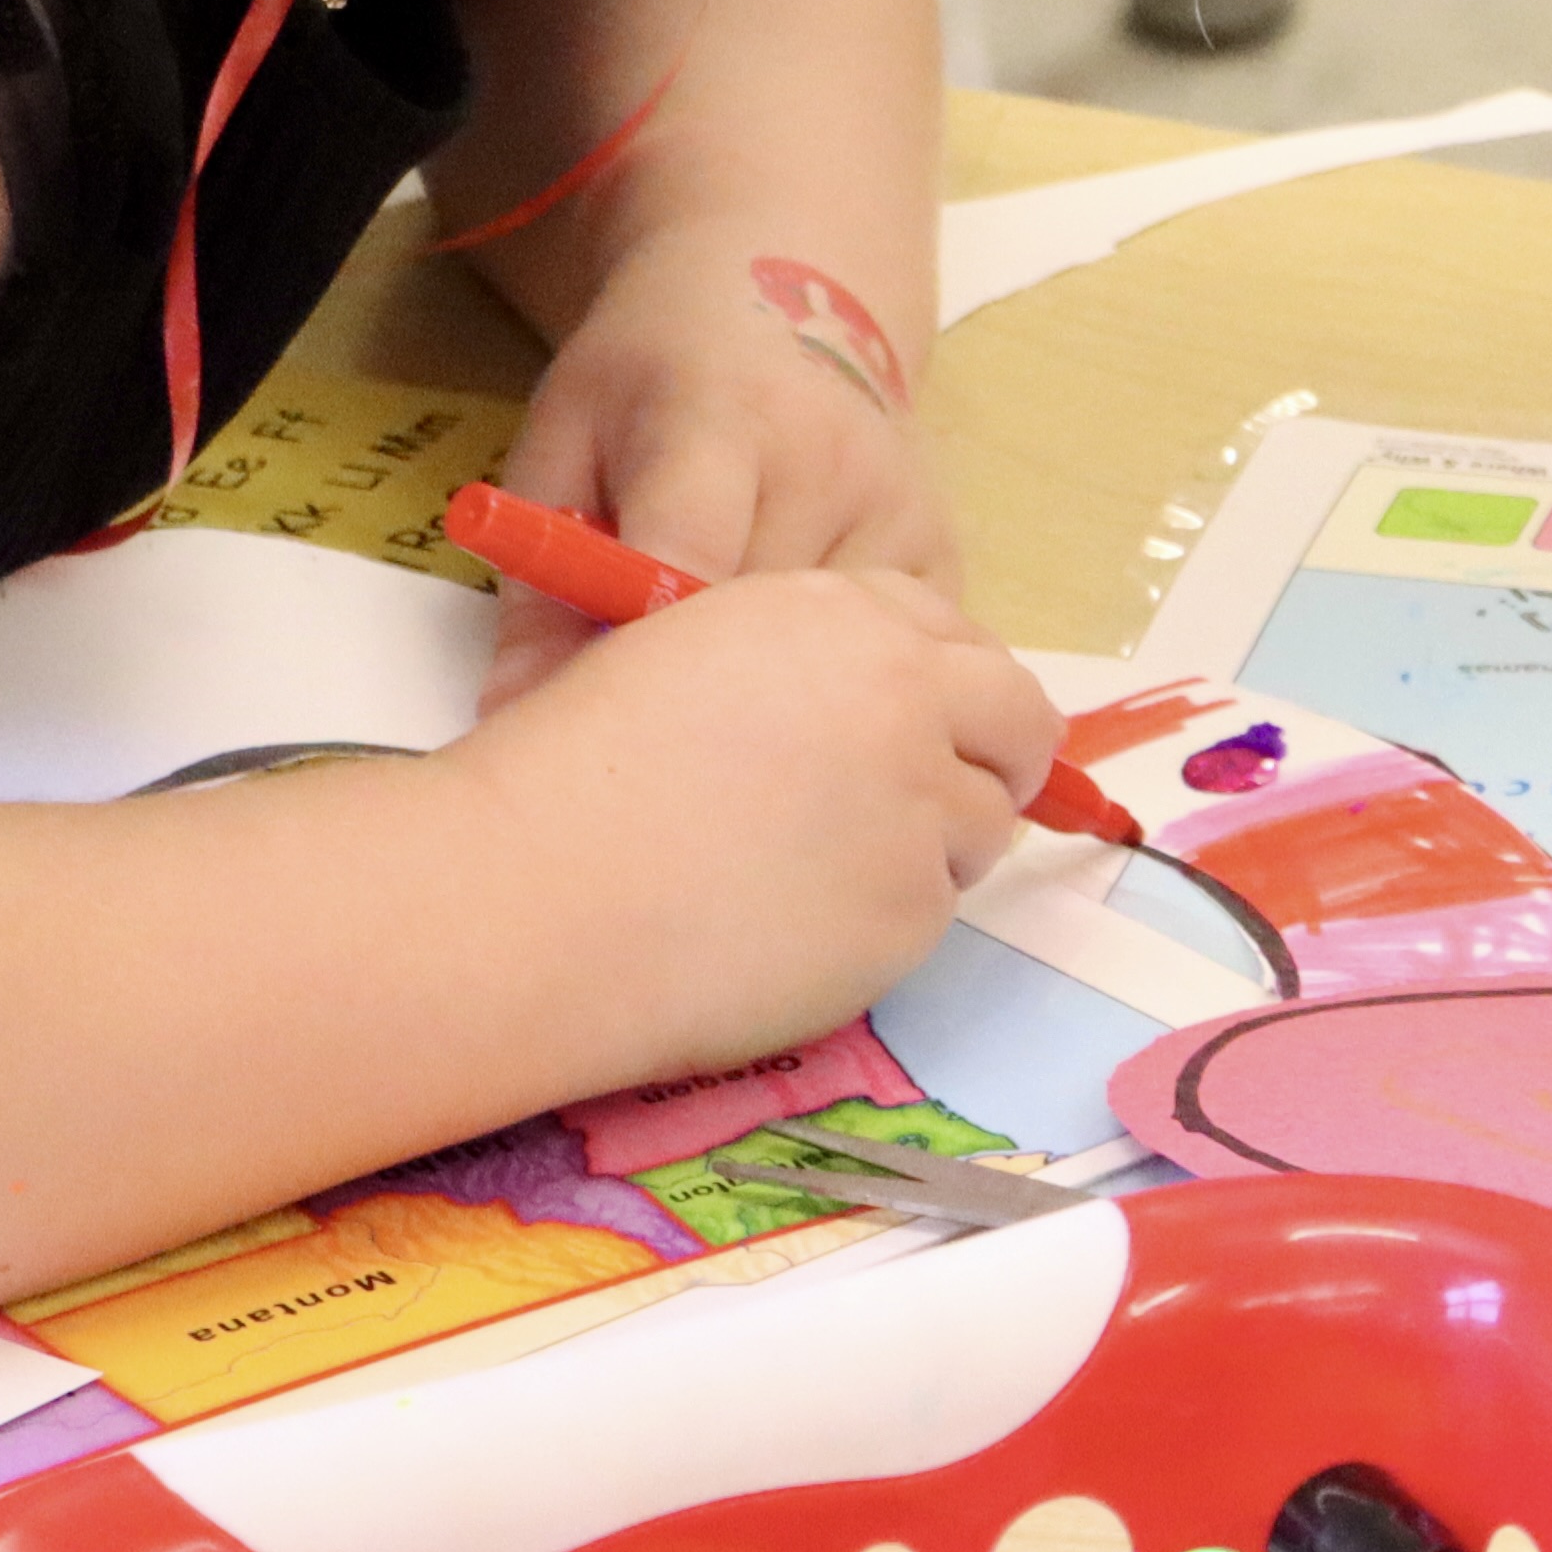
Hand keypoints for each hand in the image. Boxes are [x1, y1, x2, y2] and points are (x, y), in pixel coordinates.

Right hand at [462, 563, 1064, 1077]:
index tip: (921, 723)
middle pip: (1017, 718)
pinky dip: (884, 924)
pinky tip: (798, 934)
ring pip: (983, 827)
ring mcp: (921, 806)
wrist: (534, 895)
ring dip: (931, 849)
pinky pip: (934, 913)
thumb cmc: (571, 774)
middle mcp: (905, 696)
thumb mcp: (687, 660)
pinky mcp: (911, 911)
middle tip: (940, 802)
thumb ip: (794, 674)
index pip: (950, 634)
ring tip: (825, 880)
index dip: (940, 684)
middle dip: (996, 756)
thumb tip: (837, 718)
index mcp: (841, 617)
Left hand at [478, 240, 962, 705]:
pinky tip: (787, 666)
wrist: (787, 297)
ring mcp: (902, 510)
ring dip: (763, 691)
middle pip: (757, 630)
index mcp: (721, 417)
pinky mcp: (945, 551)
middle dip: (687, 685)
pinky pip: (890, 658)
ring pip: (828, 661)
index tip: (588, 697)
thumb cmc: (654, 374)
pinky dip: (833, 682)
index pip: (687, 553)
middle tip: (635, 712)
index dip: (633, 643)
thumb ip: (538, 572)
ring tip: (710, 685)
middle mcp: (834, 462)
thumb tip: (516, 711)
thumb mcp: (565, 437)